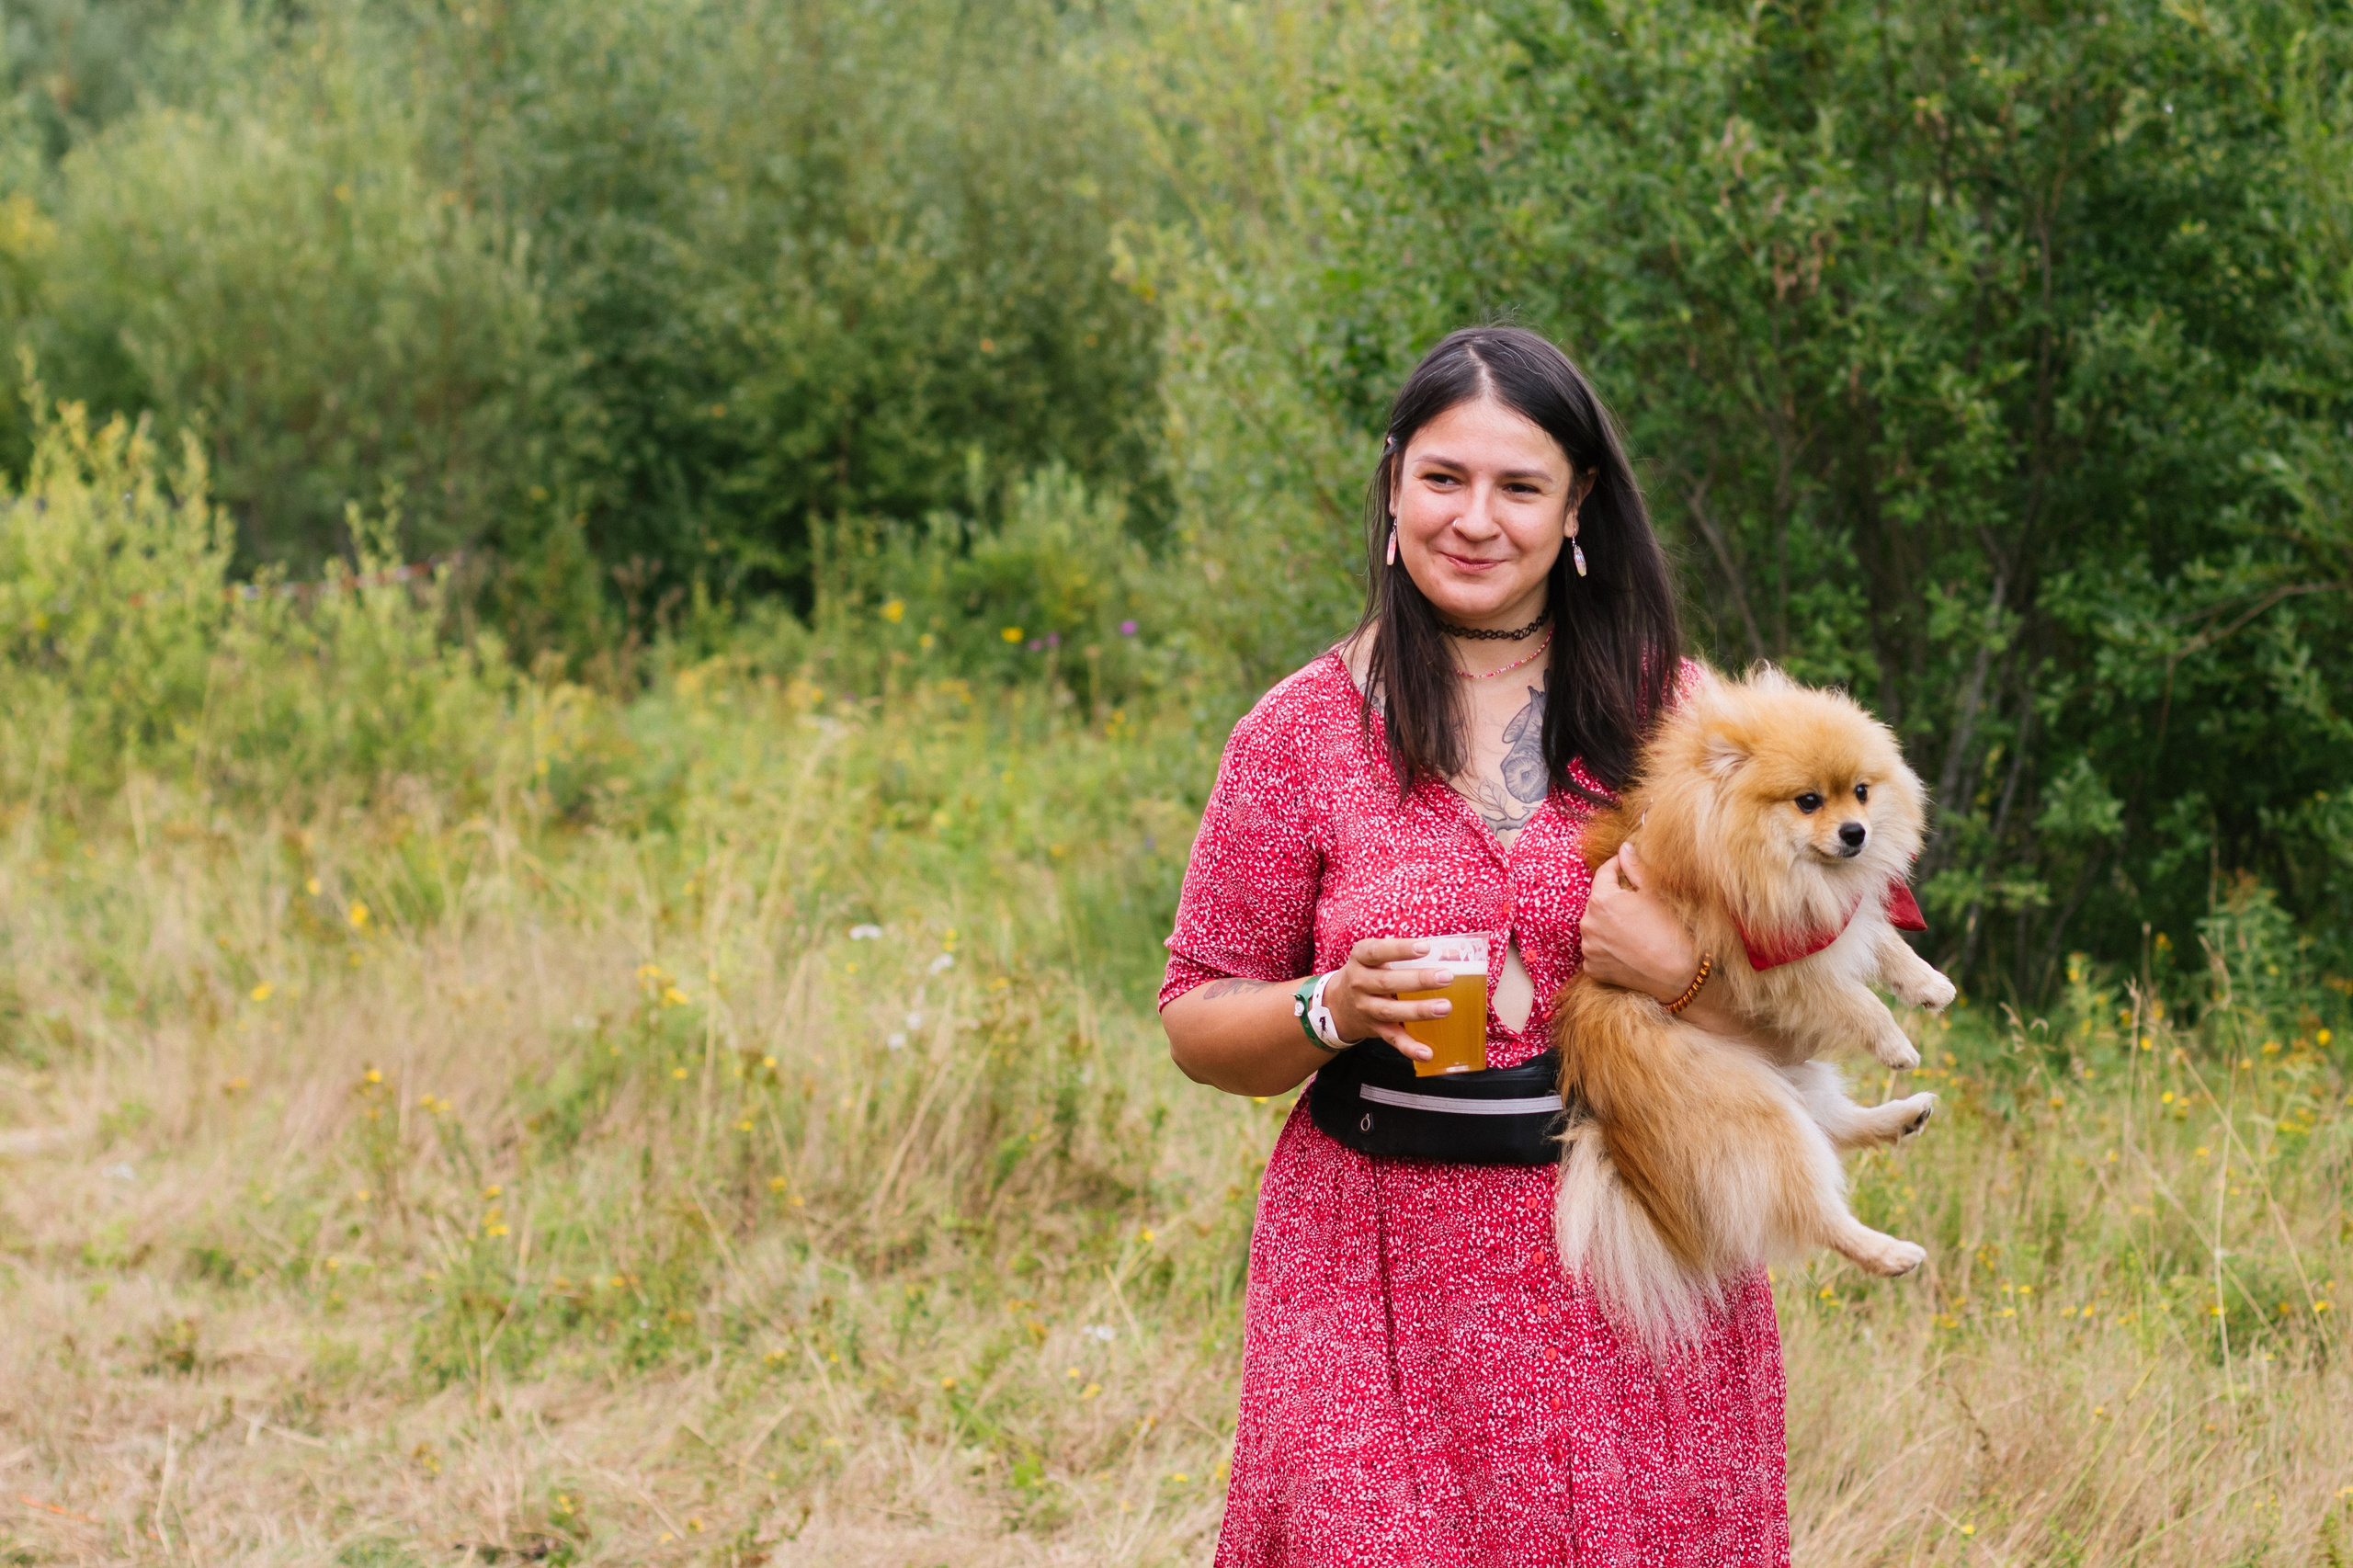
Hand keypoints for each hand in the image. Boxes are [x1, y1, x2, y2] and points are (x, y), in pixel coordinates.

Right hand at [1321, 937, 1463, 1061]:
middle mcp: (1360, 983)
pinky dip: (1409, 1047)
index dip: (1400, 949)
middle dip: (1418, 980)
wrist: (1339, 1004)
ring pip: (1391, 1011)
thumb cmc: (1368, 972)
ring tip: (1444, 1007)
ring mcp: (1366, 1008)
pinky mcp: (1375, 1029)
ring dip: (1419, 1010)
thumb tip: (1452, 954)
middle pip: (1387, 982)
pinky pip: (1392, 1039)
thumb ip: (1406, 955)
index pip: (1377, 951)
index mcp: (1361, 958)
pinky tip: (1427, 1052)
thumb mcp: (1376, 957)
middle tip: (1446, 977)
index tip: (1425, 947)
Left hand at [1579, 842, 1701, 1002]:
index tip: (1627, 868)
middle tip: (1637, 905)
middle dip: (1614, 898)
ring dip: (1608, 923)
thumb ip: (1634, 868)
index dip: (1617, 867)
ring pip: (1596, 926)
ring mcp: (1588, 948)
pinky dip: (1607, 946)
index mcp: (1601, 901)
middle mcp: (1588, 923)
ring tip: (1634, 929)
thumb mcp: (1653, 894)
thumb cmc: (1669, 931)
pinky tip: (1628, 948)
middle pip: (1598, 901)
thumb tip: (1624, 847)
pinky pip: (1596, 949)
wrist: (1677, 975)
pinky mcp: (1592, 968)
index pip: (1604, 873)